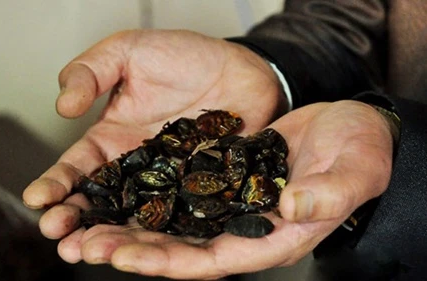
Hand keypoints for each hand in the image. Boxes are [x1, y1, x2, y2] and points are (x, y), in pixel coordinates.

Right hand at [22, 29, 281, 263]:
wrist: (241, 68)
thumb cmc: (185, 57)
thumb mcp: (127, 51)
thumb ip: (89, 71)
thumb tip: (62, 106)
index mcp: (111, 140)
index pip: (75, 168)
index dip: (55, 184)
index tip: (38, 199)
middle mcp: (136, 169)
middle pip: (101, 203)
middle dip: (78, 223)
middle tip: (61, 239)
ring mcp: (168, 184)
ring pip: (136, 219)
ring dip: (114, 238)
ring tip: (92, 252)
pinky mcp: (201, 193)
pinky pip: (181, 218)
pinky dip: (165, 236)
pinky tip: (149, 250)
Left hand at [27, 95, 393, 278]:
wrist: (350, 130)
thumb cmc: (359, 154)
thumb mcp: (352, 171)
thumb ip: (327, 193)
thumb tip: (296, 204)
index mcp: (271, 236)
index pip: (213, 260)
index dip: (170, 263)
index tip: (126, 257)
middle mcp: (243, 225)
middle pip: (180, 246)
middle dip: (133, 248)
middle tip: (83, 245)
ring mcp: (229, 200)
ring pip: (172, 219)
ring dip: (130, 221)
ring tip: (86, 221)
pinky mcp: (222, 175)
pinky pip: (180, 187)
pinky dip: (151, 189)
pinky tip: (121, 185)